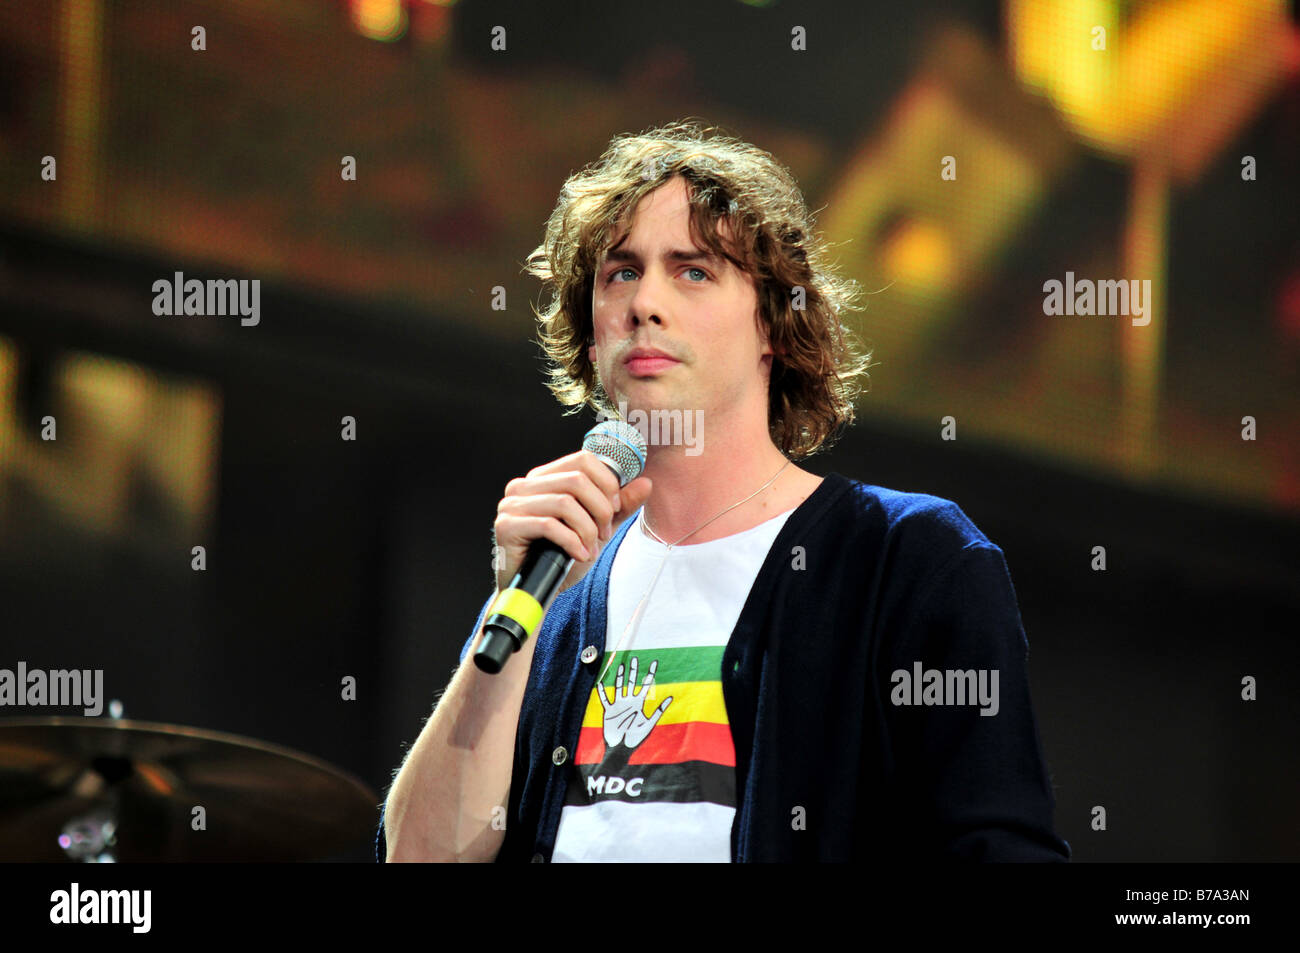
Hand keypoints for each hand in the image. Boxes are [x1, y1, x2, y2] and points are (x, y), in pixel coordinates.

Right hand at [492, 450, 652, 593]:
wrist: (537, 592)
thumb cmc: (561, 558)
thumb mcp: (597, 529)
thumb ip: (619, 506)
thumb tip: (645, 483)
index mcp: (545, 478)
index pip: (582, 460)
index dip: (607, 483)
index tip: (615, 508)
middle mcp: (525, 486)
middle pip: (576, 480)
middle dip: (601, 509)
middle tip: (605, 534)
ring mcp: (513, 504)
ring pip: (565, 502)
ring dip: (587, 529)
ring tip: (591, 547)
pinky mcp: (507, 525)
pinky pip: (549, 525)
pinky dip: (572, 542)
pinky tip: (579, 555)